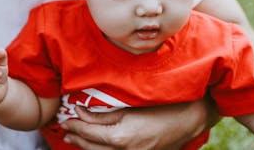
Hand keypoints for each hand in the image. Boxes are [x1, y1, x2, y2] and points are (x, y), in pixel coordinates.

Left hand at [61, 99, 217, 149]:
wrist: (188, 119)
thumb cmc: (161, 107)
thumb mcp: (128, 107)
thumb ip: (101, 114)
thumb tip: (79, 111)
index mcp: (119, 138)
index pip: (88, 133)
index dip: (74, 126)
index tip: (65, 119)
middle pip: (91, 148)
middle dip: (76, 138)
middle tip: (65, 130)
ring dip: (86, 146)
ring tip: (74, 137)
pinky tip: (96, 144)